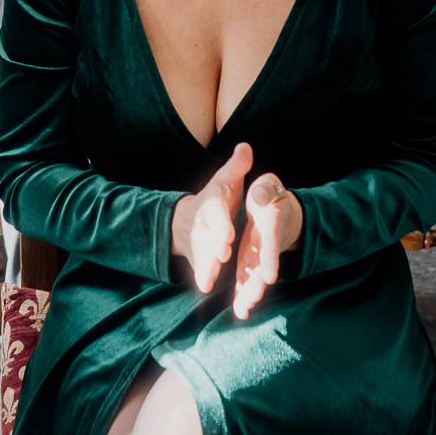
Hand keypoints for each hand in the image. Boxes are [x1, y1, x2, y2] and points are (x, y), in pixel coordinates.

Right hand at [171, 143, 249, 292]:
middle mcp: (203, 224)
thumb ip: (237, 167)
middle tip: (223, 253)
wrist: (189, 220)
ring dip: (207, 263)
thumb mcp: (226, 180)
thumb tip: (245, 147)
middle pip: (207, 236)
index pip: (215, 213)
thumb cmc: (216, 198)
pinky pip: (200, 269)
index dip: (221, 223)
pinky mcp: (199, 258)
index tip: (228, 234)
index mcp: (212, 204)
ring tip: (212, 273)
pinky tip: (205, 287)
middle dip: (214, 245)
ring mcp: (199, 242)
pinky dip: (202, 277)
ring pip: (202, 254)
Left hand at [231, 173, 302, 319]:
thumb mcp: (269, 185)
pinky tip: (240, 310)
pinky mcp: (250, 261)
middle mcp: (267, 243)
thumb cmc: (270, 194)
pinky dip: (244, 293)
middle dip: (258, 283)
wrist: (278, 208)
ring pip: (255, 277)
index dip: (270, 258)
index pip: (271, 242)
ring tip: (244, 309)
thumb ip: (265, 190)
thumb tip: (258, 196)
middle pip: (264, 266)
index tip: (269, 277)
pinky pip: (247, 279)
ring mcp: (259, 255)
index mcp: (271, 223)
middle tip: (252, 299)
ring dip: (250, 293)